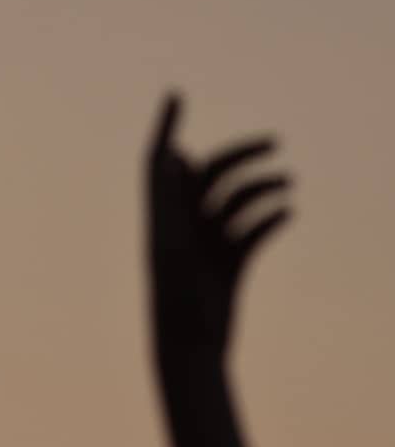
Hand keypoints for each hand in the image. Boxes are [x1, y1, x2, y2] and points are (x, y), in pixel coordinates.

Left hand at [147, 95, 292, 364]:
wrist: (191, 352)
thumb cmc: (177, 304)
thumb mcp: (174, 248)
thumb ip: (172, 201)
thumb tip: (174, 155)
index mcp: (163, 215)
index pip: (160, 161)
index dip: (164, 125)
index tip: (175, 95)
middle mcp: (184, 224)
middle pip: (211, 176)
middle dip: (241, 156)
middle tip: (274, 144)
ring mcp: (207, 243)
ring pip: (236, 202)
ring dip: (261, 189)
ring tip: (287, 185)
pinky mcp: (228, 263)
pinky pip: (251, 231)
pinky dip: (268, 218)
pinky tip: (287, 213)